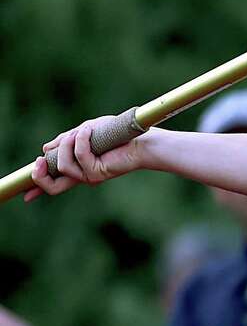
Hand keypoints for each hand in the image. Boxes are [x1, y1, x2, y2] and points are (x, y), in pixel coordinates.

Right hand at [25, 118, 142, 201]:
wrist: (142, 140)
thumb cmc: (117, 134)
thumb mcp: (85, 132)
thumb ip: (66, 140)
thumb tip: (46, 148)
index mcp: (79, 167)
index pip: (54, 181)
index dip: (37, 187)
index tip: (24, 194)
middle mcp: (83, 175)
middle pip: (53, 188)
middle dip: (40, 175)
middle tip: (40, 160)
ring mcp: (90, 176)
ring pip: (63, 167)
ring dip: (66, 145)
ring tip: (78, 132)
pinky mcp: (98, 172)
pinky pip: (80, 157)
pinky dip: (80, 141)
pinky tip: (88, 131)